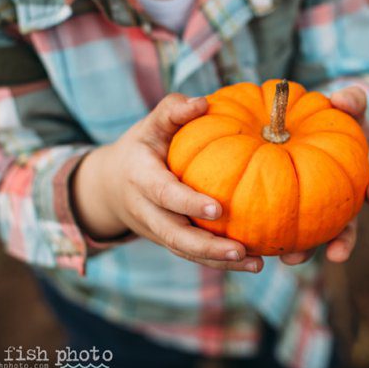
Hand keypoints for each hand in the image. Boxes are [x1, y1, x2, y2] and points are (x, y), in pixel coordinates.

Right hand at [72, 94, 262, 272]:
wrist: (112, 186)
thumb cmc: (142, 147)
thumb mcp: (151, 125)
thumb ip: (173, 110)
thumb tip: (203, 102)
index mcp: (140, 177)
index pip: (164, 193)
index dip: (187, 203)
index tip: (217, 208)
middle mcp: (147, 210)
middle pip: (174, 235)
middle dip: (207, 247)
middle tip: (240, 249)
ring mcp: (158, 231)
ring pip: (186, 252)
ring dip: (220, 262)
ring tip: (256, 264)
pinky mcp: (170, 243)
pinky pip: (194, 256)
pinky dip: (221, 262)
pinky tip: (253, 262)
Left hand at [280, 85, 368, 265]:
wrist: (305, 130)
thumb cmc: (333, 121)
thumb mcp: (345, 108)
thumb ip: (350, 101)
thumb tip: (343, 98)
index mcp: (361, 177)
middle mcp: (342, 202)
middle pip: (347, 226)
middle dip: (344, 242)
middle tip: (339, 254)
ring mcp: (317, 213)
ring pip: (313, 237)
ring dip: (305, 252)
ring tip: (291, 261)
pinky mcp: (288, 215)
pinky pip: (279, 229)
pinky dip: (269, 237)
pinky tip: (254, 245)